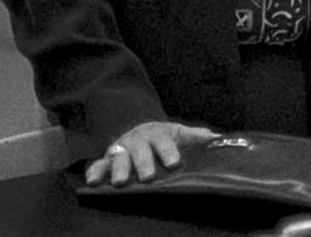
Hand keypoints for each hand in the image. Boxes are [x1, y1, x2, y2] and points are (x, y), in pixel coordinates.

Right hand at [84, 121, 218, 185]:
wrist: (139, 129)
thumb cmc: (163, 137)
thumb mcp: (179, 132)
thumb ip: (196, 136)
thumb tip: (217, 138)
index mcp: (158, 134)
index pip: (164, 142)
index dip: (169, 151)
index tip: (173, 162)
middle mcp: (138, 141)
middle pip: (141, 151)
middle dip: (144, 163)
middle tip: (148, 176)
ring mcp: (122, 149)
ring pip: (119, 158)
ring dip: (119, 169)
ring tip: (120, 182)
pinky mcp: (108, 158)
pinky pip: (99, 164)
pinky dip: (95, 171)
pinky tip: (93, 181)